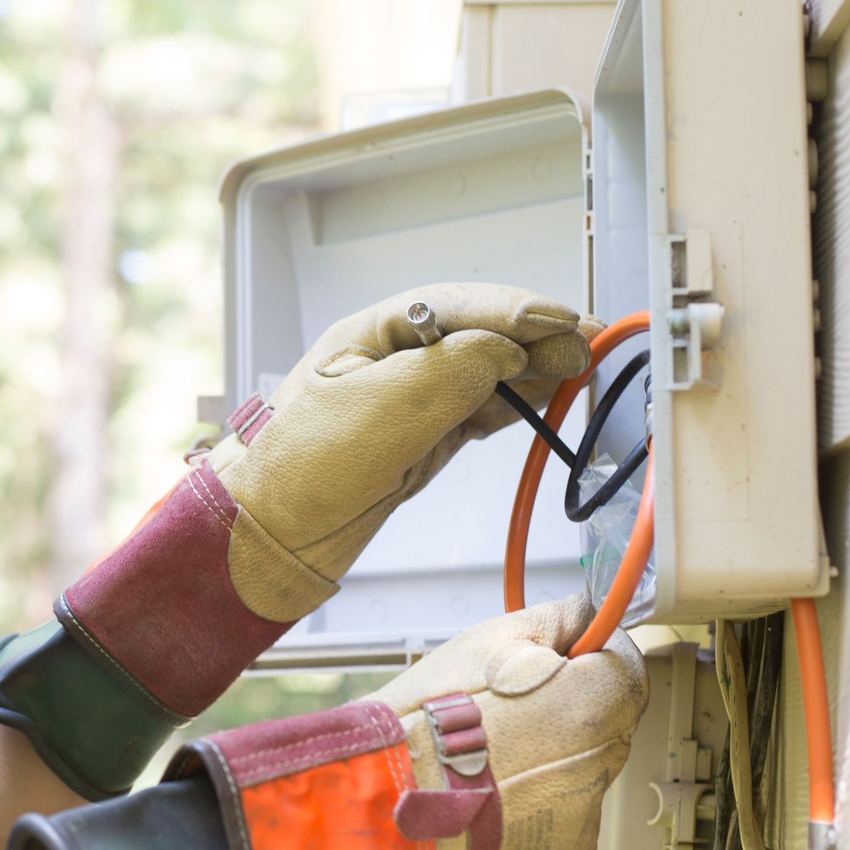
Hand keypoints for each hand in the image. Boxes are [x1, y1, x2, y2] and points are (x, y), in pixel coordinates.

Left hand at [0, 283, 593, 800]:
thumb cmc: (293, 471)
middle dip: (535, 338)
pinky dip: (513, 407)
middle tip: (589, 349)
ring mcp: (406, 401)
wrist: (259, 542)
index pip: (459, 307)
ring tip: (580, 373)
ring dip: (532, 372)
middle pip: (480, 334)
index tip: (563, 325)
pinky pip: (476, 413)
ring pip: (485, 373)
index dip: (517, 312)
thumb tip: (507, 349)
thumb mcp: (379, 411)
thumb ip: (449, 373)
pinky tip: (544, 404)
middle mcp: (391, 358)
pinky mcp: (417, 443)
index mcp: (371, 332)